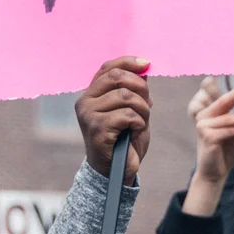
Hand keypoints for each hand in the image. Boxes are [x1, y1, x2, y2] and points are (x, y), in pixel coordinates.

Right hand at [76, 57, 151, 184]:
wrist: (117, 172)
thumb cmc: (125, 141)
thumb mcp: (132, 110)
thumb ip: (134, 90)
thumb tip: (143, 68)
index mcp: (91, 94)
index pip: (107, 67)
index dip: (129, 61)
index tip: (147, 64)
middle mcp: (84, 102)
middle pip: (117, 77)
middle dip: (140, 87)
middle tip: (148, 104)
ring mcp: (88, 116)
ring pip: (125, 96)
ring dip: (142, 109)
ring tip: (141, 122)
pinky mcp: (97, 129)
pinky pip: (127, 115)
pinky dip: (139, 122)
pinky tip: (134, 132)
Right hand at [191, 78, 233, 185]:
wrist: (215, 173)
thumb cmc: (226, 150)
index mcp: (208, 111)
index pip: (216, 93)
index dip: (224, 83)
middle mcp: (202, 116)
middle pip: (223, 101)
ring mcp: (202, 126)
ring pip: (229, 118)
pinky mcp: (206, 137)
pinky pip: (229, 130)